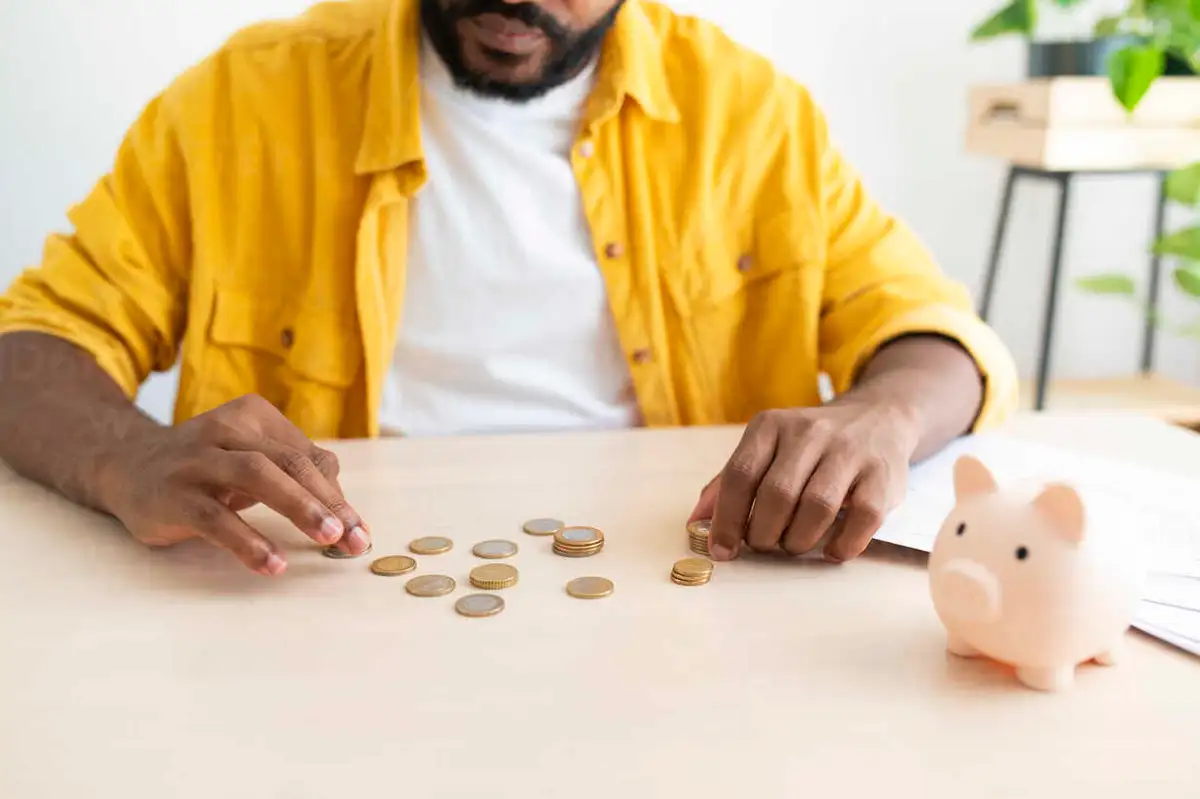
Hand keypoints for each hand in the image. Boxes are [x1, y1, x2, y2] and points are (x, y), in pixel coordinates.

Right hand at [100, 394, 369, 575]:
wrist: (124, 465)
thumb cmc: (206, 468)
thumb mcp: (251, 459)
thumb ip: (293, 475)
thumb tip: (343, 511)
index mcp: (254, 416)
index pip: (307, 457)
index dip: (337, 495)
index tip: (359, 531)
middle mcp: (226, 429)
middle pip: (290, 462)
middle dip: (328, 502)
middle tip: (354, 537)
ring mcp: (197, 459)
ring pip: (257, 475)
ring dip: (298, 507)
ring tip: (328, 539)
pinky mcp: (173, 493)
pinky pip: (216, 518)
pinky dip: (248, 540)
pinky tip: (273, 563)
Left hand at [689, 402, 919, 562]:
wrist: (880, 417)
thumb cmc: (810, 446)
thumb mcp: (767, 449)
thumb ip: (729, 482)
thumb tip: (695, 522)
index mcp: (771, 425)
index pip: (740, 474)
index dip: (726, 519)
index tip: (723, 550)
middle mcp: (810, 432)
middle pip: (777, 494)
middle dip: (764, 533)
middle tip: (765, 544)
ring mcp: (849, 451)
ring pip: (817, 507)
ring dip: (799, 540)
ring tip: (794, 545)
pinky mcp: (883, 474)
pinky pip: (862, 518)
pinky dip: (842, 544)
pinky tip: (831, 549)